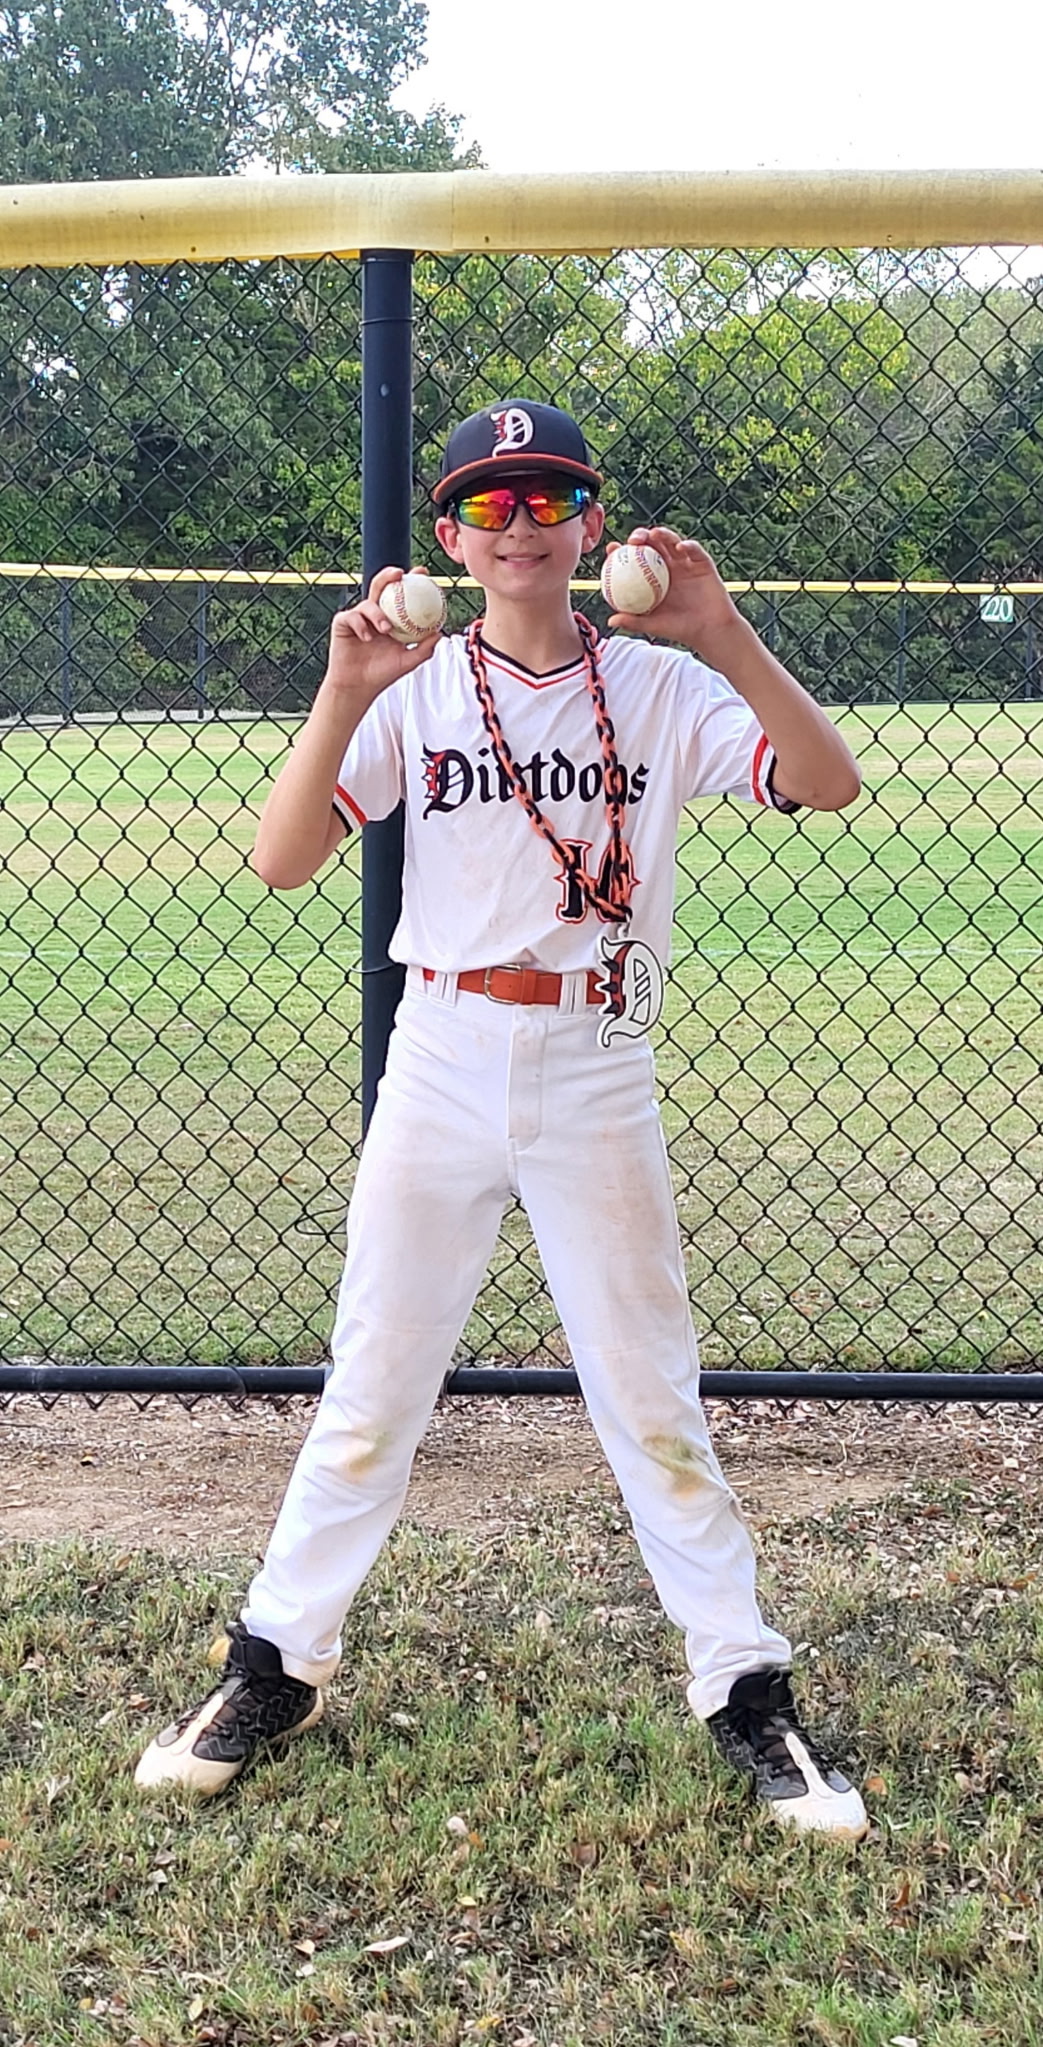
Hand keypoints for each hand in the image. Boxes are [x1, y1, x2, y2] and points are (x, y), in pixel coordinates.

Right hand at [324, 566, 441, 696]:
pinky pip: (352, 617)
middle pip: (381, 586)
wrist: (358, 687)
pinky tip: (366, 638)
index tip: (423, 574)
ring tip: (385, 629)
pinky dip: (360, 626)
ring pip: (368, 603)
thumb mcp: (407, 662)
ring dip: (378, 613)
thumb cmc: (382, 674)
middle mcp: (374, 614)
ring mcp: (358, 617)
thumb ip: (424, 649)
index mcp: (391, 619)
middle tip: (400, 574)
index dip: (412, 581)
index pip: (402, 595)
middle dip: (390, 575)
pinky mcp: (343, 623)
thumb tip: (440, 633)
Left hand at [605, 527, 739, 655]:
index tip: (612, 548)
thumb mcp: (654, 625)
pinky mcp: (703, 563)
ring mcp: (685, 563)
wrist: (709, 630)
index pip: (635, 560)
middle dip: (641, 536)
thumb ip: (634, 621)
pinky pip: (695, 550)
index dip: (623, 551)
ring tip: (654, 535)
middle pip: (652, 545)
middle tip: (633, 540)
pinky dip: (688, 546)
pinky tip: (680, 547)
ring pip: (672, 542)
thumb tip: (610, 620)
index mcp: (653, 578)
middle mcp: (668, 567)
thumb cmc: (680, 629)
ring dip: (663, 535)